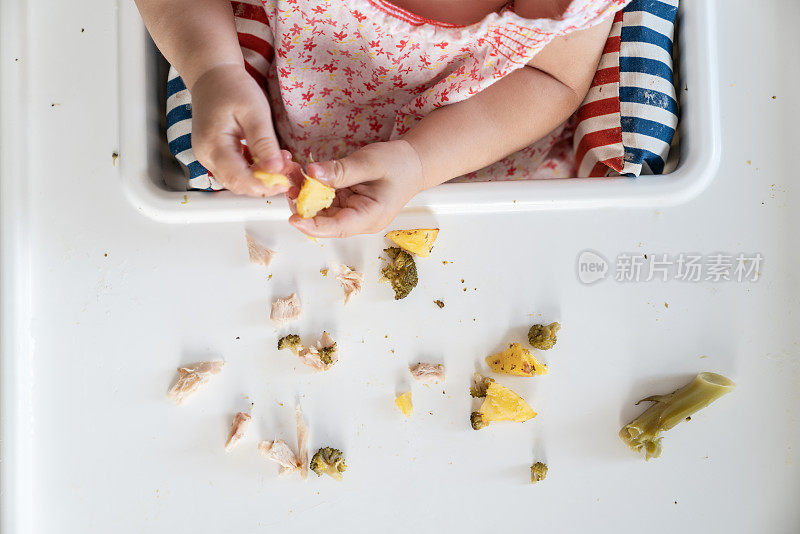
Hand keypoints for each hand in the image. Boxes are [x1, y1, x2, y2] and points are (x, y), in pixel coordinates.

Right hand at [190, 63, 289, 195]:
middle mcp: (206, 155)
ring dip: (260, 176)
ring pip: (236, 179)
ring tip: (280, 161)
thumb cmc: (231, 87)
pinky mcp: (213, 154)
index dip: (263, 187)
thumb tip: (275, 169)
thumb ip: (264, 142)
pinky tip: (267, 158)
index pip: (238, 179)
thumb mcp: (254, 111)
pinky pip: (234, 170)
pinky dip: (252, 169)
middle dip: (264, 183)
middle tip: (286, 171)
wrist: (212, 75)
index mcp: (213, 145)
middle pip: (237, 184)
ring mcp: (207, 156)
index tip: (284, 183)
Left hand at [287, 140, 424, 237]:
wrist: (413, 163)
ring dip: (303, 193)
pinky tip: (300, 172)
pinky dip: (311, 187)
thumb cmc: (399, 164)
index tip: (293, 218)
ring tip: (290, 171)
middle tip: (286, 180)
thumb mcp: (371, 162)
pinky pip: (323, 199)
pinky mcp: (345, 204)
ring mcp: (351, 213)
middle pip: (323, 220)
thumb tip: (312, 174)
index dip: (313, 226)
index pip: (338, 228)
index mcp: (370, 217)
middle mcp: (358, 220)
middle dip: (301, 203)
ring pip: (319, 209)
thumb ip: (342, 171)